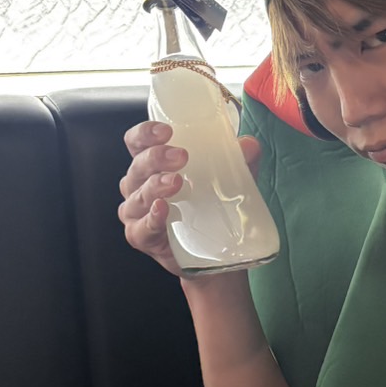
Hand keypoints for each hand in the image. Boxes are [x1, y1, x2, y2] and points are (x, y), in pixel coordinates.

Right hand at [118, 121, 261, 277]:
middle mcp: (138, 185)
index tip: (167, 131)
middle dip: (157, 157)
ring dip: (155, 185)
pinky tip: (162, 209)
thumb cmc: (211, 208)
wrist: (214, 255)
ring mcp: (137, 212)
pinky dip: (151, 217)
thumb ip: (240, 161)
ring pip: (139, 194)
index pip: (138, 142)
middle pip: (139, 165)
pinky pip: (142, 227)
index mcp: (152, 164)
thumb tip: (249, 145)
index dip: (146, 133)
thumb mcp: (230, 180)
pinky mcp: (141, 237)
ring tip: (176, 182)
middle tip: (182, 157)